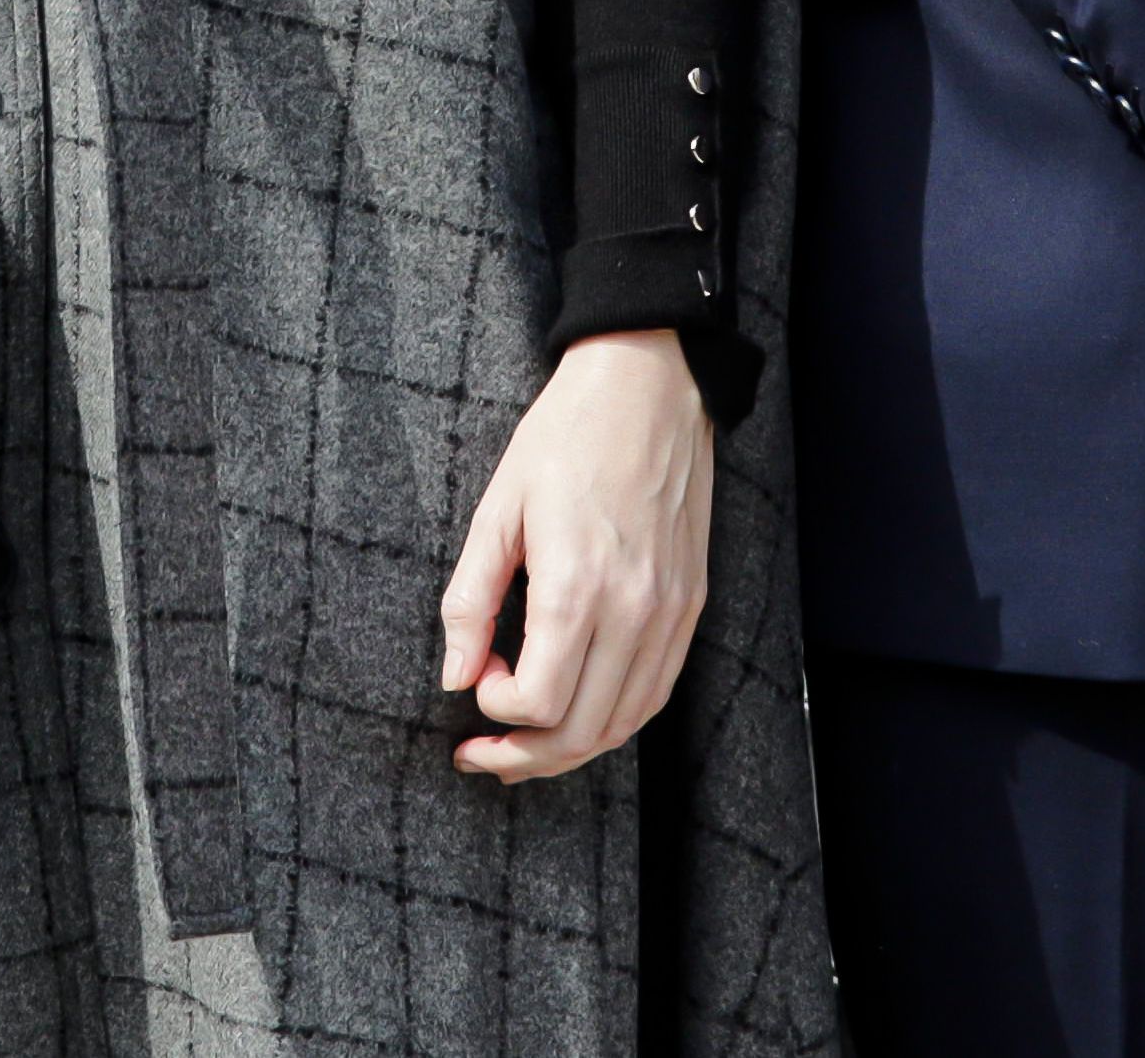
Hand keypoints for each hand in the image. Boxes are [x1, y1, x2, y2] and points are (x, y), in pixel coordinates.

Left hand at [437, 328, 714, 783]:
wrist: (649, 386)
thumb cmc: (565, 438)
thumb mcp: (497, 510)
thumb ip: (470, 601)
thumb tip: (454, 677)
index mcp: (577, 585)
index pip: (540, 701)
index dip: (497, 710)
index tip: (477, 679)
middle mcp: (634, 610)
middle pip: (582, 731)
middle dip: (523, 757)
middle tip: (481, 755)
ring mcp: (671, 612)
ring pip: (624, 723)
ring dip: (570, 750)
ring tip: (524, 748)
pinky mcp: (691, 604)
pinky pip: (657, 692)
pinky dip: (615, 720)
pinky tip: (580, 712)